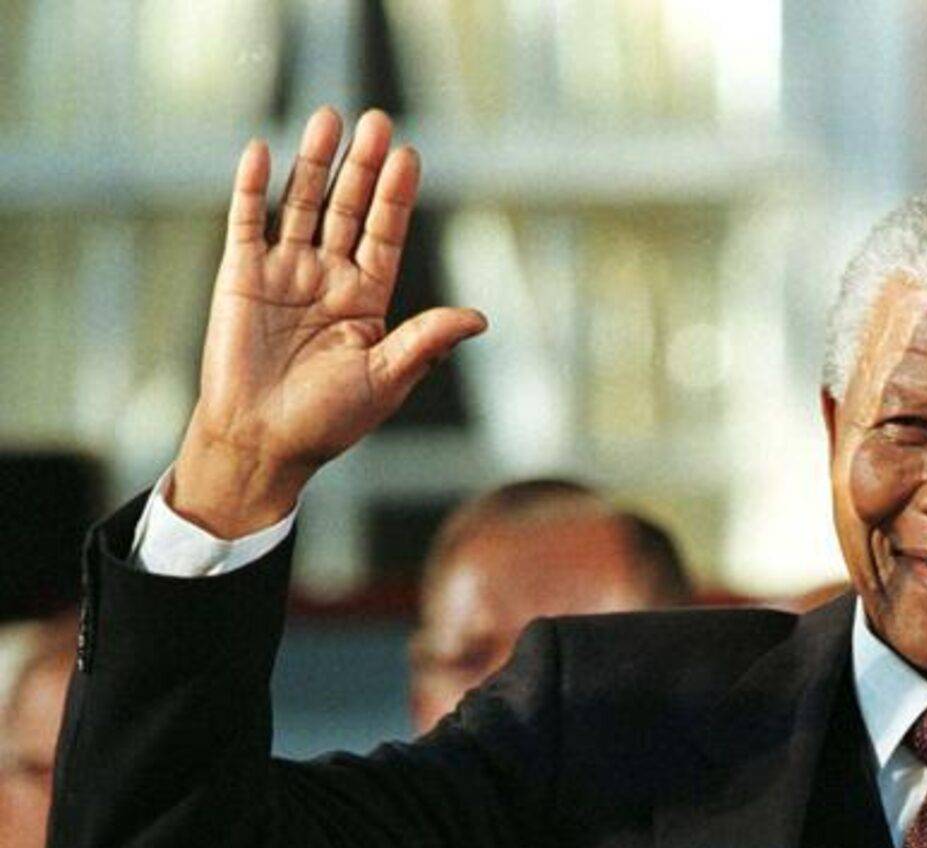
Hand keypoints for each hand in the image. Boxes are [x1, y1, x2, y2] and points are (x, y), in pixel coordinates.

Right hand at [175, 106, 486, 536]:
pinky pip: (247, 223)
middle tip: (378, 120)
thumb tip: (478, 318)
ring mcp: (284, 272)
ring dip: (314, 163)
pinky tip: (261, 152)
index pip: (385, 234)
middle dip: (362, 166)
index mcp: (367, 299)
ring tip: (329, 118)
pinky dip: (251, 188)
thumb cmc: (328, 421)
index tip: (409, 155)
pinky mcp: (241, 276)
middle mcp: (328, 277)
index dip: (395, 196)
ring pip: (302, 205)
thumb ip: (425, 340)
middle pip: (348, 209)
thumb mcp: (386, 378)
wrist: (263, 442)